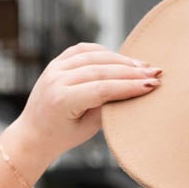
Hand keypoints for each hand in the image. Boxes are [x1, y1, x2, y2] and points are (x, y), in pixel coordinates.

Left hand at [6, 42, 161, 172]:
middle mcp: (57, 80)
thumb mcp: (87, 129)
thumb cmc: (62, 137)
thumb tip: (130, 90)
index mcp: (62, 100)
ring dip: (121, 60)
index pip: (102, 88)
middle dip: (131, 71)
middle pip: (100, 69)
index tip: (151, 85)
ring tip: (142, 66)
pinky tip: (120, 58)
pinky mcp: (56, 62)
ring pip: (93, 57)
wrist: (33, 134)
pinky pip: (83, 50)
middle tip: (155, 72)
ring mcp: (54, 68)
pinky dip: (103, 52)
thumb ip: (105, 108)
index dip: (129, 86)